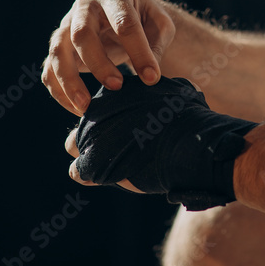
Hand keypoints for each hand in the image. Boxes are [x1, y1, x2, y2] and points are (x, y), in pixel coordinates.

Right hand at [41, 0, 175, 114]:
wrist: (123, 13)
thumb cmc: (143, 18)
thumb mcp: (159, 24)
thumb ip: (156, 45)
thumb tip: (148, 75)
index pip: (124, 23)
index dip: (139, 52)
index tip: (152, 78)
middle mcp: (84, 6)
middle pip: (81, 34)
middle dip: (98, 63)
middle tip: (117, 86)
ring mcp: (66, 26)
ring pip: (58, 51)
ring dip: (69, 80)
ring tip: (86, 107)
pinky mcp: (59, 48)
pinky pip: (49, 70)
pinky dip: (59, 91)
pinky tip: (78, 109)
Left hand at [64, 75, 256, 210]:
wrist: (190, 144)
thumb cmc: (189, 119)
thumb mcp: (180, 93)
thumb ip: (168, 91)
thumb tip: (184, 89)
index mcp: (117, 90)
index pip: (104, 102)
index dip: (116, 117)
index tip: (131, 128)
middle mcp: (98, 108)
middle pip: (87, 121)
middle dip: (99, 134)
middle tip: (121, 147)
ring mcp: (92, 135)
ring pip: (74, 143)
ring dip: (88, 153)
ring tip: (110, 162)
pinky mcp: (91, 162)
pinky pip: (78, 170)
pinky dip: (88, 175)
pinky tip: (106, 176)